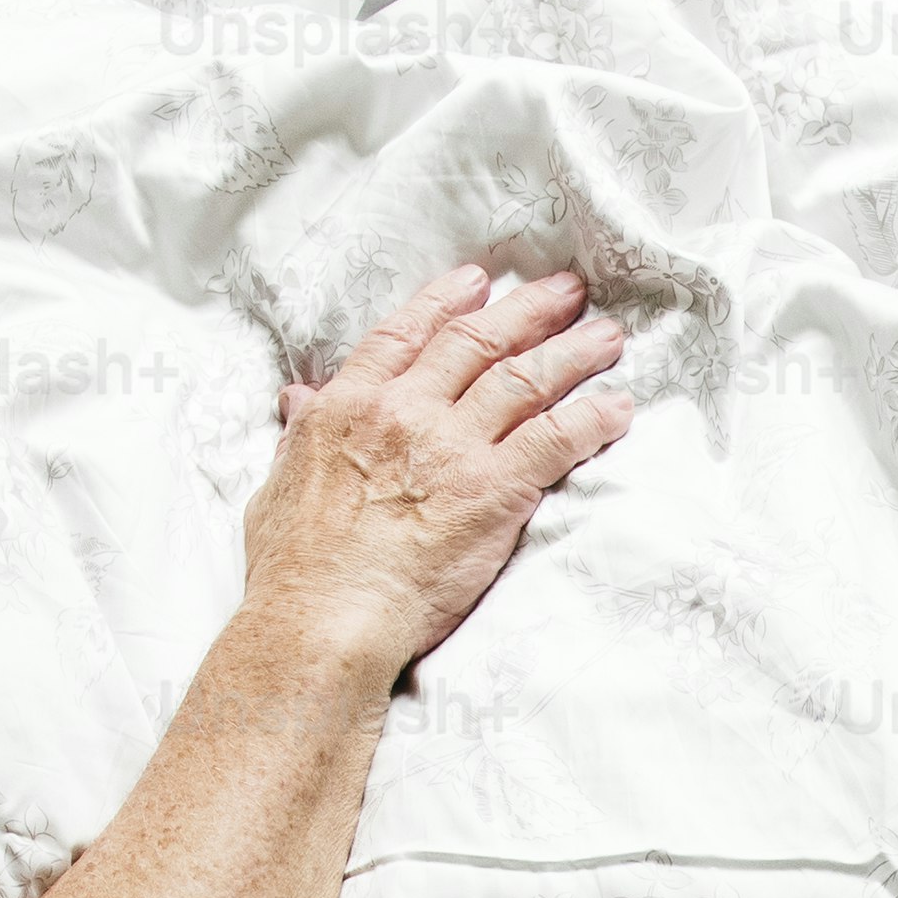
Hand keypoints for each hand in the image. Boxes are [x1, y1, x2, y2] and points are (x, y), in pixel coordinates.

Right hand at [234, 265, 634, 677]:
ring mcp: (451, 448)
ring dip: (572, 354)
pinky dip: (591, 419)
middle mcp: (405, 412)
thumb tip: (300, 398)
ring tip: (607, 338)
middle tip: (567, 292)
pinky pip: (555, 439)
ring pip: (524, 380)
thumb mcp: (279, 482)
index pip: (407, 333)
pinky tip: (618, 408)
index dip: (447, 301)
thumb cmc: (294, 567)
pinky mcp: (494, 491)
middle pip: (477, 343)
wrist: (323, 617)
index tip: (479, 280)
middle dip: (528, 311)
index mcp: (350, 404)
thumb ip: (299, 434)